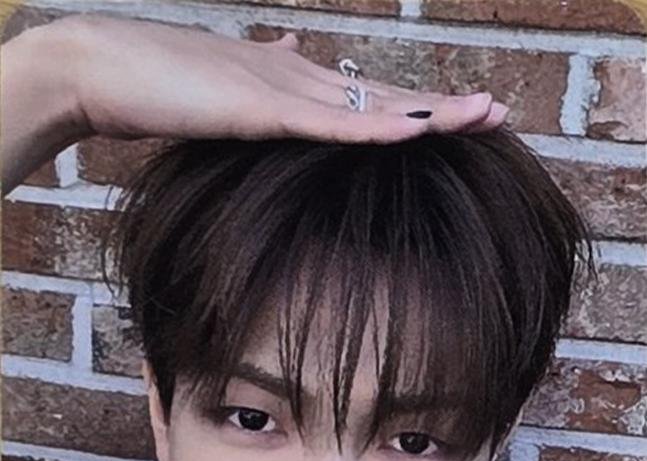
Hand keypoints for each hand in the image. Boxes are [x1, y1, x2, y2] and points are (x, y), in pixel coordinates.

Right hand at [66, 13, 508, 146]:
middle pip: (382, 94)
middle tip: (497, 111)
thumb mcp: (214, 86)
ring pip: (370, 104)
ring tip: (486, 113)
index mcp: (285, 79)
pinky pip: (330, 124)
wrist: (99, 69)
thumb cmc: (150, 85)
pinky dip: (377, 128)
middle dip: (442, 106)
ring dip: (431, 112)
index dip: (411, 106)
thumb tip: (283, 50)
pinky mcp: (259, 109)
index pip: (361, 96)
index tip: (456, 116)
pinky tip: (419, 131)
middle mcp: (294, 76)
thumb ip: (255, 75)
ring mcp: (280, 89)